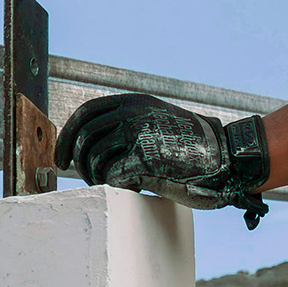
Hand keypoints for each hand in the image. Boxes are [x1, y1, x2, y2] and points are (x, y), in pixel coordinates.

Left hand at [55, 93, 270, 228]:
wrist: (224, 157)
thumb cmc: (191, 149)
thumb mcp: (156, 122)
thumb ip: (127, 125)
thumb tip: (88, 146)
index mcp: (133, 101)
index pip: (86, 113)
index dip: (68, 135)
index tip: (62, 156)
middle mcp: (132, 112)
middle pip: (83, 137)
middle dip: (76, 162)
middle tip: (85, 178)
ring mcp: (138, 132)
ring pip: (93, 159)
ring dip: (98, 177)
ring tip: (117, 182)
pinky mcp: (144, 155)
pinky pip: (112, 175)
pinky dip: (119, 184)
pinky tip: (137, 184)